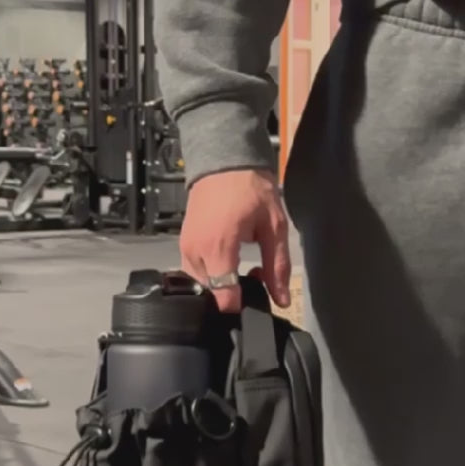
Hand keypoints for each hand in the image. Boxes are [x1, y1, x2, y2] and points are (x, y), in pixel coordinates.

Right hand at [179, 168, 291, 312]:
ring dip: (221, 285)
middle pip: (211, 295)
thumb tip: (282, 301)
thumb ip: (277, 267)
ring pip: (202, 286)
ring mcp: (185, 249)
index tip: (257, 296)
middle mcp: (195, 252)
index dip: (242, 305)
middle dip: (233, 294)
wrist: (224, 160)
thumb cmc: (251, 188)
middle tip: (256, 274)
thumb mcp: (274, 227)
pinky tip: (228, 260)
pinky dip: (211, 275)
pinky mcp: (183, 245)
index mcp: (218, 248)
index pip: (222, 298)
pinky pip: (195, 272)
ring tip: (242, 267)